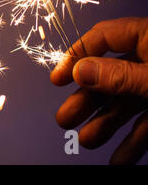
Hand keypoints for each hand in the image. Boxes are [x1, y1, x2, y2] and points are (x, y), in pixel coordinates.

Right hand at [51, 17, 147, 163]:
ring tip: (87, 142)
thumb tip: (79, 70)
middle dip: (85, 101)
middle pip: (108, 77)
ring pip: (125, 102)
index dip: (76, 56)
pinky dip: (132, 141)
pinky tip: (119, 159)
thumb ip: (119, 75)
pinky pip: (146, 122)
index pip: (102, 38)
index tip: (57, 80)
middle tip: (64, 119)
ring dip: (104, 124)